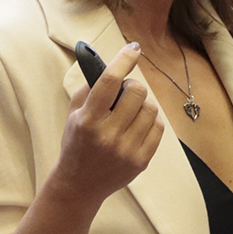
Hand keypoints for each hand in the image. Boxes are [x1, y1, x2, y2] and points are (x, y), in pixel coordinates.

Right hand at [50, 42, 165, 204]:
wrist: (79, 185)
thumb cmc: (76, 144)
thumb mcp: (73, 114)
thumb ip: (90, 88)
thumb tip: (113, 64)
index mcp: (88, 119)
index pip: (110, 81)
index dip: (124, 60)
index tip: (133, 49)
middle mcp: (108, 135)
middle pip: (137, 91)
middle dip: (132, 86)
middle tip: (124, 93)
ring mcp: (127, 149)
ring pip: (151, 108)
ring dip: (142, 103)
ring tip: (130, 111)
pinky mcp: (141, 160)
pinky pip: (158, 127)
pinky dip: (150, 120)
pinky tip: (137, 124)